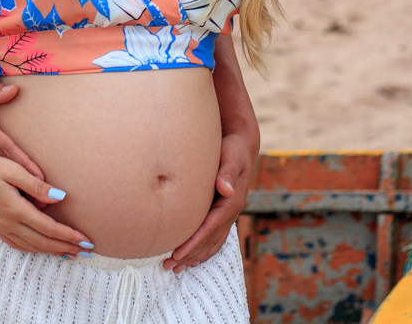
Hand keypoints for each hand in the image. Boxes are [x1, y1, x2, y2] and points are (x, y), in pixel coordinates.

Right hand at [0, 149, 92, 257]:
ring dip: (51, 251)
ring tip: (69, 253)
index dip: (68, 235)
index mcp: (14, 209)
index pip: (48, 227)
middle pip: (42, 241)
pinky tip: (41, 248)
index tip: (85, 240)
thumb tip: (60, 197)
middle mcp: (7, 222)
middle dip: (65, 247)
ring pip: (30, 246)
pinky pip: (16, 244)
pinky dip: (33, 249)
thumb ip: (37, 186)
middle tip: (85, 251)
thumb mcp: (14, 170)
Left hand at [163, 130, 255, 272]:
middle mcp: (231, 212)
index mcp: (232, 202)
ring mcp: (228, 214)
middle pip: (209, 240)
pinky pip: (214, 236)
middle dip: (190, 254)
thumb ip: (227, 172)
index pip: (210, 228)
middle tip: (168, 266)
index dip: (194, 242)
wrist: (243, 145)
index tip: (177, 254)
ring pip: (212, 241)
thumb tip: (226, 189)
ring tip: (176, 268)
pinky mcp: (223, 211)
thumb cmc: (234, 149)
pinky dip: (203, 248)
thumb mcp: (232, 157)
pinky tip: (192, 257)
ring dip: (195, 256)